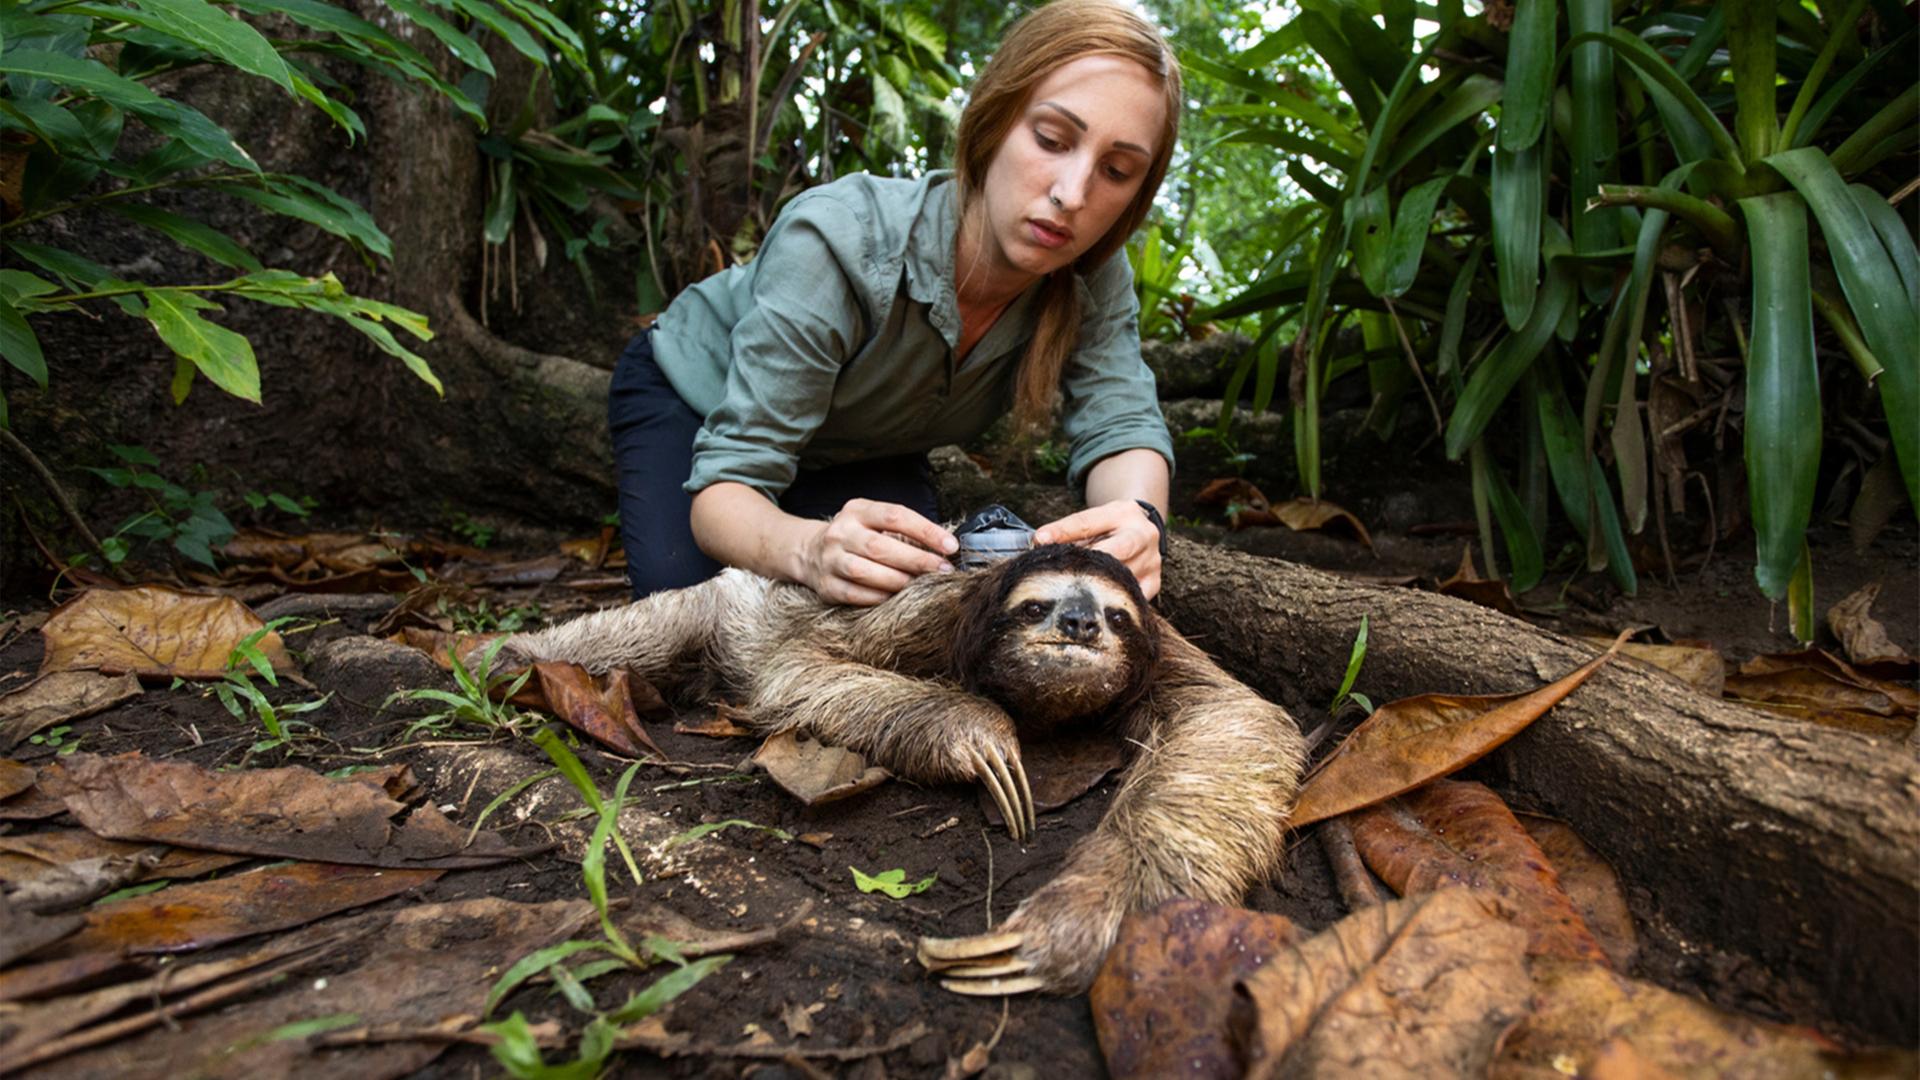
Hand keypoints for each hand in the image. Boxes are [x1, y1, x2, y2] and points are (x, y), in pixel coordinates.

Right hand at [799, 498, 957, 605]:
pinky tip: (897, 598)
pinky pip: (856, 595)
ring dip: (899, 581)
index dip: (926, 531)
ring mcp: (830, 560)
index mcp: (857, 510)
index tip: (950, 546)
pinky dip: (879, 598)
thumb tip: (945, 548)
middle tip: (943, 570)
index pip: (895, 515)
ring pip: (866, 572)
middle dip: (917, 560)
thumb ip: (904, 530)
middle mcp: (840, 532)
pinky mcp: (826, 586)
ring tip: (921, 585)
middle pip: (881, 546)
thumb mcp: (874, 521)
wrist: (809, 551)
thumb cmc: (857, 537)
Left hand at [1034, 499, 1162, 599]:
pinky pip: (1129, 597)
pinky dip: (1111, 600)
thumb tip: (1040, 542)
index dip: (1062, 532)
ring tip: (1075, 590)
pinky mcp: (1154, 582)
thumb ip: (1068, 531)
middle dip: (1090, 564)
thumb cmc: (1111, 527)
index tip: (1040, 539)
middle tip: (1065, 575)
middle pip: (1115, 552)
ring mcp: (1151, 560)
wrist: (1144, 530)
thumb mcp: (1093, 521)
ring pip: (1120, 577)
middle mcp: (1142, 535)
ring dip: (1095, 584)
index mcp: (1122, 514)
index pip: (1087, 523)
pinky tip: (1096, 603)